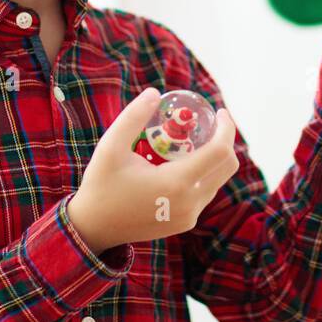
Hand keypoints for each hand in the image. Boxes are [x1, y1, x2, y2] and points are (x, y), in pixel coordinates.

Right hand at [67, 87, 239, 254]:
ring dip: (213, 159)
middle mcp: (190, 202)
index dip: (226, 128)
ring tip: (192, 141)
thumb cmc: (101, 184)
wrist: (94, 228)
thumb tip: (155, 93)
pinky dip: (203, 175)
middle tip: (211, 123)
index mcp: (177, 182)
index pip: (220, 151)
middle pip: (227, 166)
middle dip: (225, 141)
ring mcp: (189, 216)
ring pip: (217, 181)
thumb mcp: (111, 146)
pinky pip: (204, 194)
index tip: (219, 112)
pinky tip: (181, 163)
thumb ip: (133, 117)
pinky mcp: (184, 223)